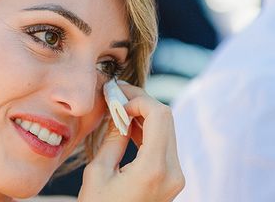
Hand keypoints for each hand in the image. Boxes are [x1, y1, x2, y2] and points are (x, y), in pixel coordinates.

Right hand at [78, 84, 183, 201]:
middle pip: (166, 119)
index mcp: (154, 169)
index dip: (138, 99)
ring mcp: (175, 177)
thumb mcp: (98, 173)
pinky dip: (148, 129)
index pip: (159, 115)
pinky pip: (164, 143)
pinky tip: (127, 124)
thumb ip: (113, 138)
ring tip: (118, 107)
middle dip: (141, 102)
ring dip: (144, 114)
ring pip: (166, 128)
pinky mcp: (172, 179)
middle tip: (116, 95)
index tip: (115, 97)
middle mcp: (173, 172)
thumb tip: (118, 109)